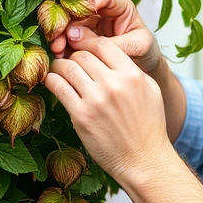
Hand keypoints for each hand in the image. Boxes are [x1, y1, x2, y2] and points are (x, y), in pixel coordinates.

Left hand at [44, 36, 170, 184]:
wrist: (144, 159)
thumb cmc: (148, 127)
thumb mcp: (150, 90)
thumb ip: (131, 70)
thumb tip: (109, 57)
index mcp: (132, 74)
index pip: (102, 44)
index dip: (88, 43)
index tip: (81, 47)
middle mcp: (114, 83)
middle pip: (82, 55)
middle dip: (73, 55)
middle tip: (69, 61)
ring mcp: (96, 99)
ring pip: (67, 68)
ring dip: (59, 66)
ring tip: (58, 70)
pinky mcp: (81, 116)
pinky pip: (58, 88)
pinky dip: (52, 81)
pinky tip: (52, 82)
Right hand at [48, 0, 161, 74]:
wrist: (144, 71)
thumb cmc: (146, 52)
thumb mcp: (137, 46)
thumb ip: (111, 41)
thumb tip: (75, 36)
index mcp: (121, 6)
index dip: (86, 1)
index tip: (74, 14)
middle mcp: (103, 12)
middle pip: (79, 8)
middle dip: (66, 22)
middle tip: (58, 37)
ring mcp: (91, 25)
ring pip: (70, 23)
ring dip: (60, 35)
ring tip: (57, 50)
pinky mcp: (82, 39)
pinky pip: (67, 39)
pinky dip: (61, 46)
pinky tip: (58, 56)